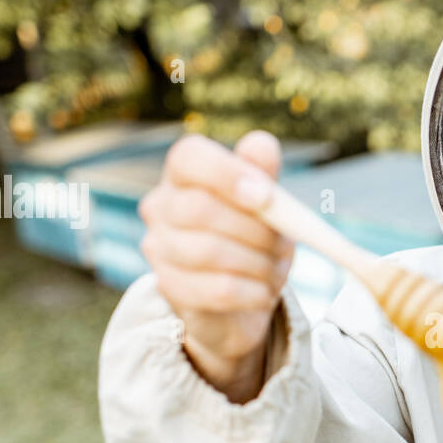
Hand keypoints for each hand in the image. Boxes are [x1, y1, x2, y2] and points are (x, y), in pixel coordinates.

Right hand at [138, 130, 296, 402]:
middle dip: (253, 228)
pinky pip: (217, 289)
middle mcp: (160, 207)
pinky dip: (253, 291)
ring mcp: (159, 248)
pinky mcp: (169, 287)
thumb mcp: (265, 202)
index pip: (189, 157)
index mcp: (183, 174)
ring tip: (275, 269)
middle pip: (199, 208)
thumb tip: (261, 146)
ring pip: (208, 251)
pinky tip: (265, 291)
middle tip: (282, 242)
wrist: (239, 297)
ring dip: (257, 262)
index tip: (266, 196)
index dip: (227, 173)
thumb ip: (262, 172)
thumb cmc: (251, 236)